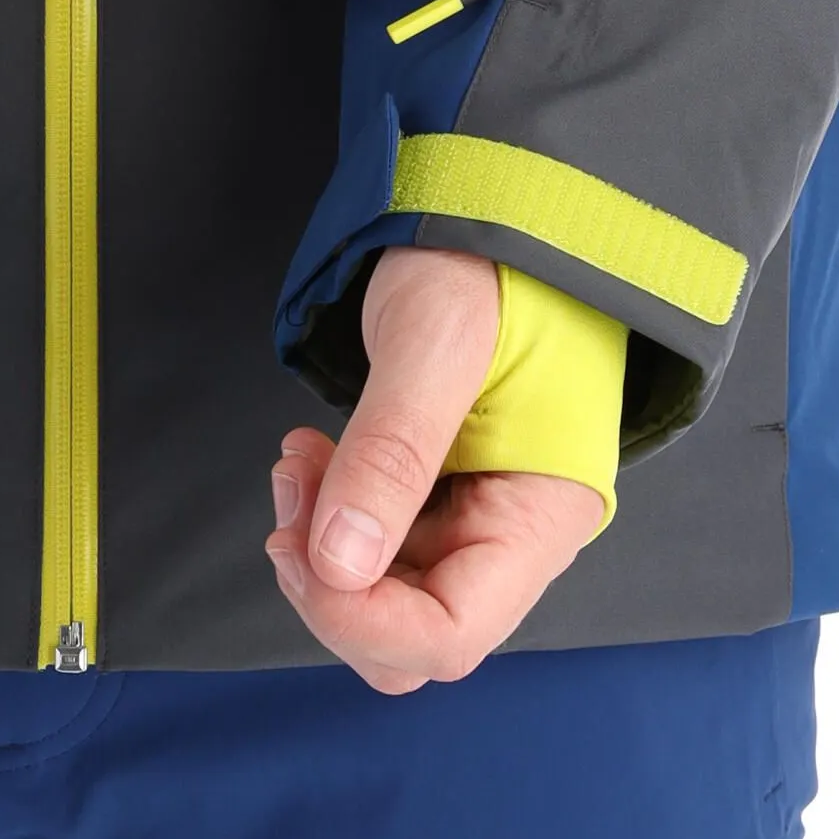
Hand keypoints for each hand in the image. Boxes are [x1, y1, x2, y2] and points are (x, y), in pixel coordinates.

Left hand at [265, 248, 604, 693]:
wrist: (500, 203)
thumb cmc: (491, 259)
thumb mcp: (435, 343)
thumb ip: (391, 453)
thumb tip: (338, 566)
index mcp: (544, 513)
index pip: (451, 633)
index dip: (363, 620)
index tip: (298, 550)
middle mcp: (516, 533)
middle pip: (413, 636)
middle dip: (332, 585)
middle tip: (293, 491)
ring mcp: (479, 517)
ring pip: (385, 596)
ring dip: (322, 548)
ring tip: (299, 457)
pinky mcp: (444, 493)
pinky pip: (377, 546)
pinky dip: (331, 516)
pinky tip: (314, 455)